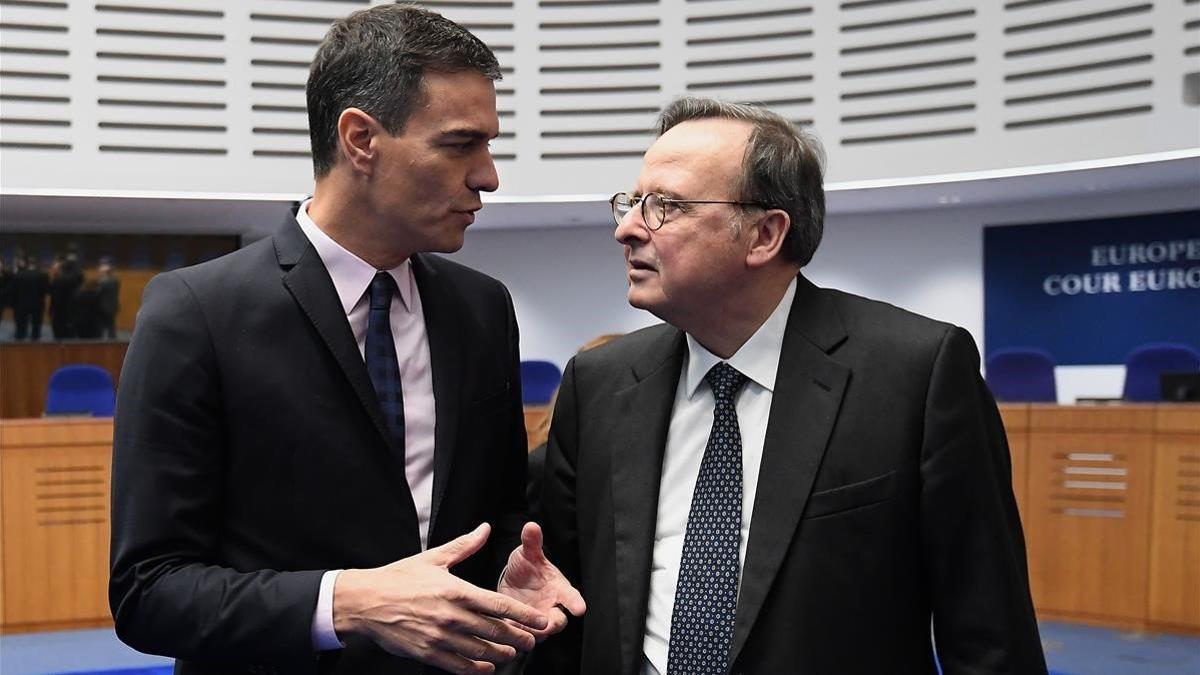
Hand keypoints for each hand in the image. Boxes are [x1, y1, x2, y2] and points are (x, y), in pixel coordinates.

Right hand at [333, 523, 547, 674]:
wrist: (365, 602)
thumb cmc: (399, 578)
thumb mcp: (434, 558)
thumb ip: (464, 546)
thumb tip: (485, 529)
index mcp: (456, 591)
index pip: (499, 606)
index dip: (524, 615)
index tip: (541, 620)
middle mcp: (451, 616)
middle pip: (495, 631)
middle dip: (518, 638)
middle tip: (532, 641)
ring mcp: (440, 637)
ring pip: (480, 651)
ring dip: (500, 654)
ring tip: (511, 653)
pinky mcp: (428, 653)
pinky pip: (458, 666)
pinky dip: (476, 669)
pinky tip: (486, 668)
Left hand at [498, 522, 585, 639]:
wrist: (514, 582)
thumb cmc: (528, 567)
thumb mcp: (528, 554)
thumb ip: (532, 543)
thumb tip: (531, 526)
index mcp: (559, 589)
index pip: (572, 597)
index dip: (576, 603)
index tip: (580, 609)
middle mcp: (552, 607)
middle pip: (559, 621)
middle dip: (554, 624)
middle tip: (547, 626)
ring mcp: (539, 619)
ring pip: (541, 633)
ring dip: (533, 632)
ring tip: (520, 627)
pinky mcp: (524, 628)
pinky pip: (523, 636)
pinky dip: (517, 634)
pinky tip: (508, 629)